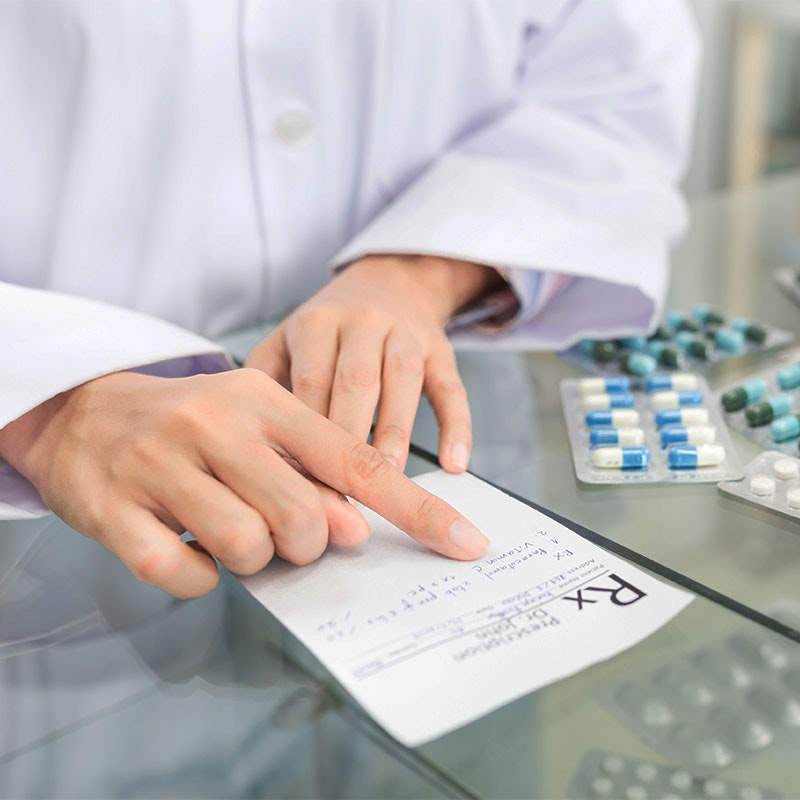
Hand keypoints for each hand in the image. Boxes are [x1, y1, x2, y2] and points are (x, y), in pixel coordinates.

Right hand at [0, 369, 488, 597]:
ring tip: (232, 534)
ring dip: (251, 561)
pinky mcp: (115, 509)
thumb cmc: (196, 425)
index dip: (418, 511)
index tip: (466, 545)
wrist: (90, 411)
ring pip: (245, 547)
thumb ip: (310, 472)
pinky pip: (179, 573)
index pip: (359, 464)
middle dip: (306, 545)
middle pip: (304, 519)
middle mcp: (217, 426)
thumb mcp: (259, 428)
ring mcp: (162, 466)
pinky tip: (190, 554)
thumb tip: (356, 529)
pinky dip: (197, 580)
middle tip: (282, 534)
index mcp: (266, 402)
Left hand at [247, 255, 504, 471]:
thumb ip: (265, 381)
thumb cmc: (328, 327)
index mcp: (316, 323)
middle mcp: (361, 322)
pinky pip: (451, 387)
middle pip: (356, 381)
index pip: (310, 383)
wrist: (388, 281)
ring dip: (395, 434)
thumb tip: (251, 446)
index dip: (305, 434)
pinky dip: (456, 426)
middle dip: (349, 438)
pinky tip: (454, 463)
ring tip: (388, 482)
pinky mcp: (440, 349)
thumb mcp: (286, 338)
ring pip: (404, 381)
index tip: (300, 482)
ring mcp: (405, 333)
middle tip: (341, 491)